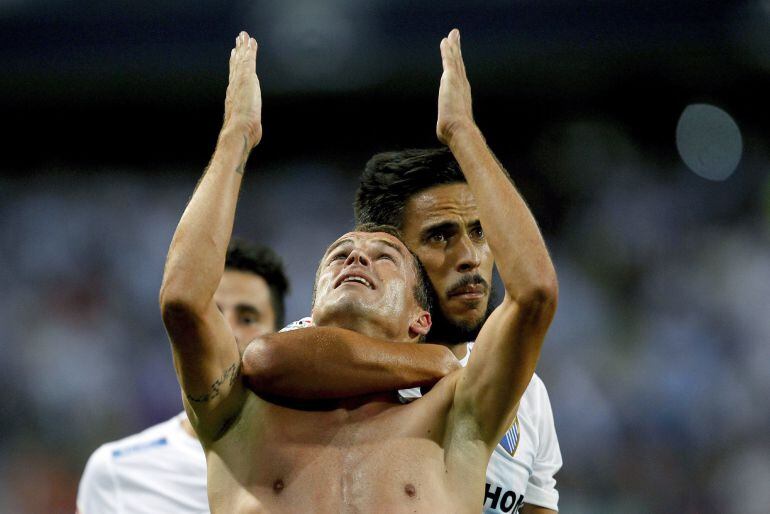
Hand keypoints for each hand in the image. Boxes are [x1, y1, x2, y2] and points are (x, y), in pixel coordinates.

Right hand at [223, 31, 261, 147]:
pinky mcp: (247, 78)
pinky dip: (250, 50)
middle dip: (237, 53)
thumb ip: (249, 127)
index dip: (234, 67)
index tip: (234, 57)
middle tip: (237, 41)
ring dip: (243, 47)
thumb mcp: (246, 128)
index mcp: (233, 97)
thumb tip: (253, 135)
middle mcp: (234, 86)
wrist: (238, 131)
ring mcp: (240, 81)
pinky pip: (249, 60)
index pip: (234, 78)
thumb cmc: (242, 134)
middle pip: (235, 66)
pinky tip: (252, 41)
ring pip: (241, 60)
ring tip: (244, 36)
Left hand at [436, 29, 475, 145]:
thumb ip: (451, 130)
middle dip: (457, 51)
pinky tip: (445, 40)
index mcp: (462, 97)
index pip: (459, 78)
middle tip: (456, 38)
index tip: (457, 59)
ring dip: (453, 46)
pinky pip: (448, 60)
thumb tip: (450, 140)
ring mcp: (457, 81)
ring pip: (455, 59)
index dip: (458, 67)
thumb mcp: (452, 130)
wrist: (459, 131)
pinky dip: (447, 49)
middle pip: (459, 64)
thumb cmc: (456, 135)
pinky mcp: (450, 78)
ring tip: (452, 34)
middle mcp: (462, 86)